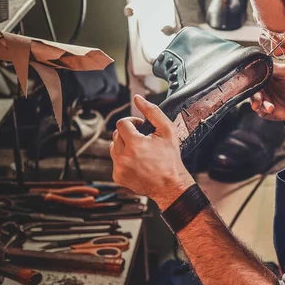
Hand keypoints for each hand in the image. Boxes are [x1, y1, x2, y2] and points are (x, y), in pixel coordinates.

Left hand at [110, 95, 194, 209]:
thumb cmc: (171, 159)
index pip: (122, 123)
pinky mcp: (117, 177)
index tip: (141, 129)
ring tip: (140, 152)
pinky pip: (115, 162)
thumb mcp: (167, 131)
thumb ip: (152, 112)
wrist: (170, 185)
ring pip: (114, 147)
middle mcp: (123, 156)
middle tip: (143, 141)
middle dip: (128, 135)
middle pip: (116, 135)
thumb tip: (138, 98)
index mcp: (135, 143)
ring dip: (124, 146)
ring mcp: (119, 168)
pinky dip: (124, 160)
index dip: (133, 123)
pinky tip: (138, 163)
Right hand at [251, 63, 284, 121]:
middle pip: (249, 89)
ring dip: (256, 102)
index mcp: (263, 77)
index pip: (251, 76)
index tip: (249, 78)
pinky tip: (271, 108)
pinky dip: (264, 109)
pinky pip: (260, 110)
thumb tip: (261, 61)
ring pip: (253, 100)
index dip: (249, 77)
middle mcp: (260, 88)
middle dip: (251, 91)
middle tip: (256, 94)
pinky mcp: (265, 111)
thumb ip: (273, 67)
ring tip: (262, 104)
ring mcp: (262, 99)